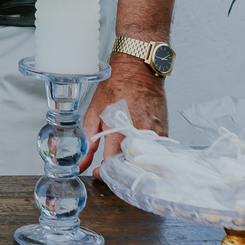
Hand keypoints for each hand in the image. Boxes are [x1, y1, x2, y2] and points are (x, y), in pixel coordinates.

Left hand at [81, 55, 168, 171]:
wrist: (138, 70)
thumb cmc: (116, 86)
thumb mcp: (94, 112)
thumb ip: (88, 140)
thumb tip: (81, 162)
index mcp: (120, 131)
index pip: (113, 165)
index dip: (103, 174)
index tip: (98, 172)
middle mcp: (139, 135)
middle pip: (129, 168)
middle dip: (118, 172)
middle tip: (108, 168)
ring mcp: (154, 135)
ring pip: (143, 162)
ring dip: (130, 165)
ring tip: (121, 158)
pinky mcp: (163, 134)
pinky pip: (154, 153)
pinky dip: (144, 156)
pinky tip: (134, 150)